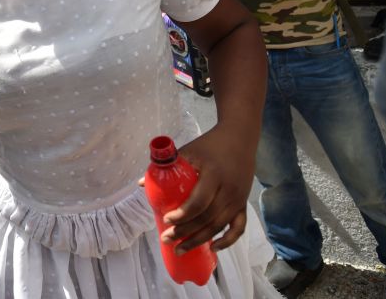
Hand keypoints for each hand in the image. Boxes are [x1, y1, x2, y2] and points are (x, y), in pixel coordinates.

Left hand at [159, 126, 254, 253]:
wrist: (239, 138)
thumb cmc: (208, 145)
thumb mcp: (188, 151)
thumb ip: (167, 166)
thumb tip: (142, 184)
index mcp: (213, 174)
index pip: (199, 201)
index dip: (182, 214)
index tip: (166, 220)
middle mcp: (228, 189)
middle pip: (207, 218)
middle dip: (185, 232)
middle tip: (167, 239)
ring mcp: (238, 198)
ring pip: (219, 225)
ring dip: (200, 240)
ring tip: (181, 248)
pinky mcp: (243, 203)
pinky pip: (238, 227)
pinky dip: (228, 240)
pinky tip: (213, 247)